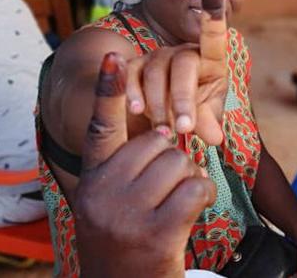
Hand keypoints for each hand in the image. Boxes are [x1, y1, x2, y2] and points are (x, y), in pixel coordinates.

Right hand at [74, 52, 216, 277]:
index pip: (101, 129)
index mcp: (94, 181)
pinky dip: (203, 196)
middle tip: (165, 192)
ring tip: (175, 206)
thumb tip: (166, 132)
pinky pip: (196, 188)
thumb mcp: (117, 201)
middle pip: (159, 143)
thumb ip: (133, 166)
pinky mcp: (156, 232)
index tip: (113, 58)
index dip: (109, 91)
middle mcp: (102, 194)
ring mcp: (126, 215)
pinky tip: (191, 213)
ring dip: (190, 180)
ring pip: (180, 163)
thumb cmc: (129, 238)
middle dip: (173, 160)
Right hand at [125, 0, 228, 144]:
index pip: (214, 36)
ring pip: (156, 72)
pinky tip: (136, 111)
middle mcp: (184, 53)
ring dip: (158, 103)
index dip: (213, 10)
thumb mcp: (205, 117)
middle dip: (183, 98)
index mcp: (210, 60)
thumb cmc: (195, 112)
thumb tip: (215, 137)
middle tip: (183, 128)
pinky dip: (133, 94)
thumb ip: (208, 123)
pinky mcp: (135, 68)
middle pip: (182, 64)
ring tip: (165, 131)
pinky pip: (132, 76)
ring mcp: (158, 58)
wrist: (165, 118)